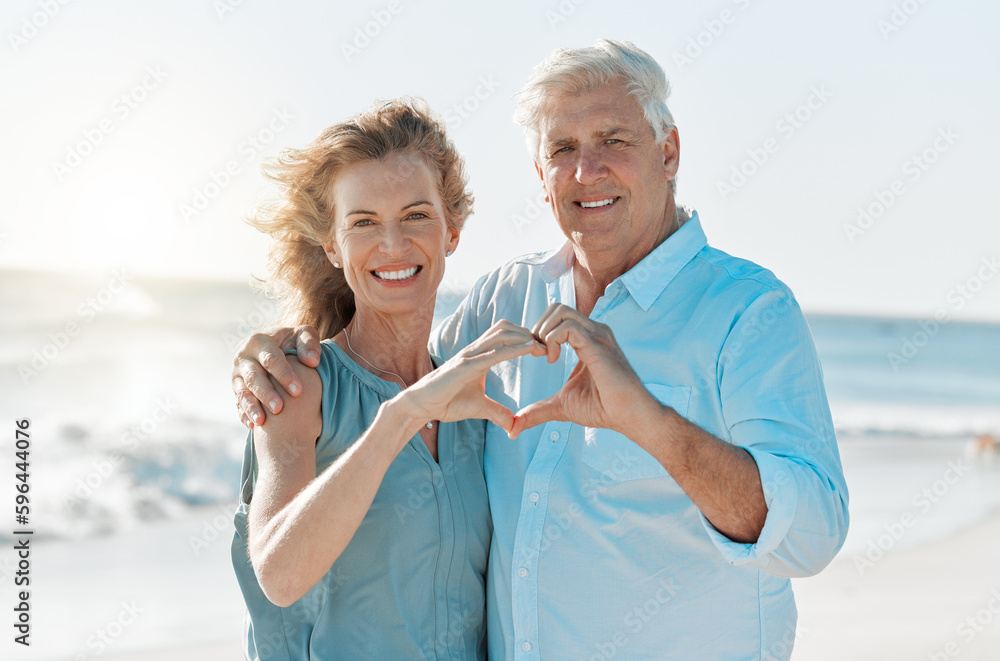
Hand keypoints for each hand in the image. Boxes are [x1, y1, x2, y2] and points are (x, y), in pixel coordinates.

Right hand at [233, 325, 321, 427]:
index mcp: (259, 341)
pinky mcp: (236, 389)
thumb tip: (312, 361)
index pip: (271, 359)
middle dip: (266, 393)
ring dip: (251, 407)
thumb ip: (309, 343)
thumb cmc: (293, 342)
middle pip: (253, 377)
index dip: (284, 375)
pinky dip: (244, 414)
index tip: (298, 391)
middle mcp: (244, 357)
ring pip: (242, 392)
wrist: (276, 347)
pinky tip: (253, 426)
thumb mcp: (302, 335)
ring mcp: (237, 375)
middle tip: (279, 409)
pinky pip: (238, 403)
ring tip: (262, 421)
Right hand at [402, 320, 545, 432]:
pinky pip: (493, 353)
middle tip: (547, 345)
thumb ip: (497, 413)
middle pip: (506, 328)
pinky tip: (529, 350)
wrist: (422, 405)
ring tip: (541, 347)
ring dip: (524, 337)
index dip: (524, 337)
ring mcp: (469, 355)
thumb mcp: (479, 407)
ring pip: (501, 334)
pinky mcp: (465, 366)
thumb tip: (513, 425)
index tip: (542, 348)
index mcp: (478, 355)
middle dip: (528, 333)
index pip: (505, 336)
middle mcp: (475, 350)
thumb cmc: (446, 402)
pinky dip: (513, 349)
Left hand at [508, 303, 653, 437]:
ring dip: (544, 332)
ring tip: (545, 356)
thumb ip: (538, 410)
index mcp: (586, 339)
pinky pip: (568, 327)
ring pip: (560, 312)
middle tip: (538, 354)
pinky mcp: (598, 345)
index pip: (557, 317)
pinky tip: (552, 359)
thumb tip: (514, 427)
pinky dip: (552, 340)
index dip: (540, 333)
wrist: (628, 416)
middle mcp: (593, 332)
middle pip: (556, 308)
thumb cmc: (602, 408)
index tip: (538, 356)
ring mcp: (597, 335)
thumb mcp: (562, 406)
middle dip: (538, 328)